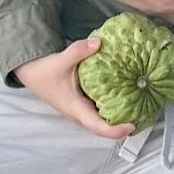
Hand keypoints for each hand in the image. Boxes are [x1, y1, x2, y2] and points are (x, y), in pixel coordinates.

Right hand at [14, 38, 134, 137]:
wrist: (30, 73)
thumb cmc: (43, 71)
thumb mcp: (60, 60)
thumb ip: (79, 51)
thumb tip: (99, 42)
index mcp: (75, 109)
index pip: (98, 127)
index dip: (115, 130)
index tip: (131, 125)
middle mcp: (79, 114)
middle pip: (103, 128)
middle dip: (122, 126)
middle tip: (143, 115)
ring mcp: (80, 110)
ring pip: (101, 120)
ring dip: (118, 117)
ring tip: (138, 106)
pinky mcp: (81, 104)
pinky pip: (99, 110)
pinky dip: (111, 107)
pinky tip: (124, 95)